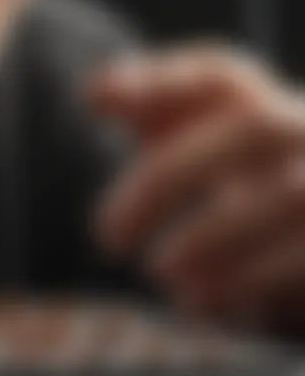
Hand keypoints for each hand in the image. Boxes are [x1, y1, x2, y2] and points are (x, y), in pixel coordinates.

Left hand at [90, 46, 304, 332]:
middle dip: (170, 176)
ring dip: (212, 236)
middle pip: (248, 129)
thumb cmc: (232, 175)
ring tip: (159, 272)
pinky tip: (201, 301)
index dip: (159, 81)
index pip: (217, 74)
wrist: (302, 234)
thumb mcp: (190, 140)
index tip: (92, 97)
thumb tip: (95, 92)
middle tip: (106, 234)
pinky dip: (252, 279)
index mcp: (260, 104)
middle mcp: (301, 133)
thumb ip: (149, 110)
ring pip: (284, 195)